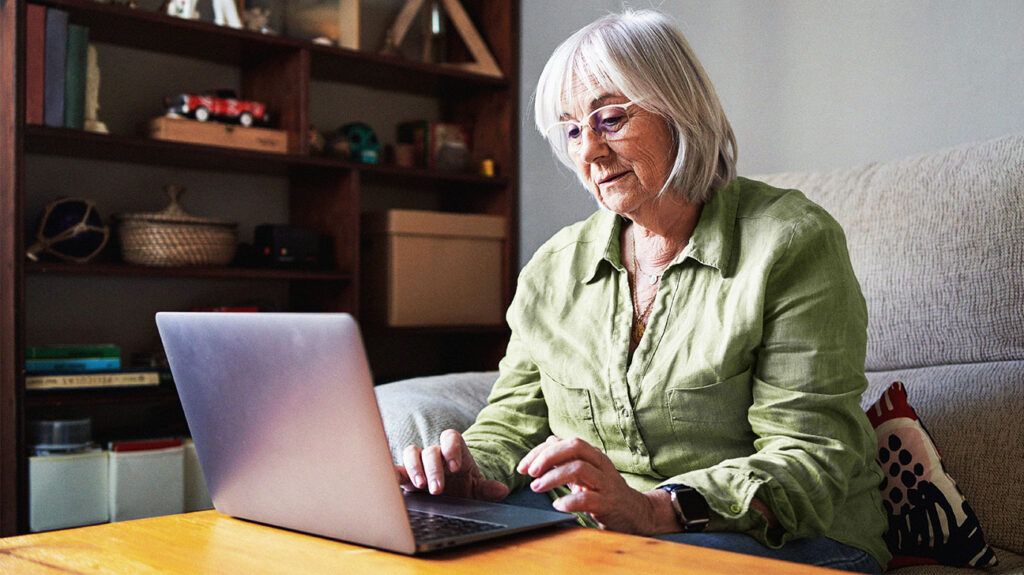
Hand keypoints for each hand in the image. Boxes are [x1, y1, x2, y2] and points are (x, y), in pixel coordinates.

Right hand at [395, 429, 508, 500]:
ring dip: (415, 468)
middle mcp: (435, 453)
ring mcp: (419, 462)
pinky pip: (398, 468)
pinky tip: (391, 480)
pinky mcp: (406, 474)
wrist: (451, 496)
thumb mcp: (477, 488)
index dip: (451, 449)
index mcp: (454, 451)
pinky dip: (393, 471)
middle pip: (431, 450)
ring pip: (412, 453)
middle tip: (438, 489)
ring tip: (420, 486)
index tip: (455, 467)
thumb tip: (502, 490)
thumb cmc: (464, 487)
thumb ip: (488, 488)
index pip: (451, 437)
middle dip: (434, 469)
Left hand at [517, 435, 670, 533]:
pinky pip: (588, 498)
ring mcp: (605, 482)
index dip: (540, 452)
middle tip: (530, 473)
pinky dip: (569, 501)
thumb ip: (568, 458)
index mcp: (592, 454)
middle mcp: (600, 463)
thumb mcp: (587, 471)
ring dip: (553, 477)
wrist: (636, 512)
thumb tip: (549, 442)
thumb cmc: (605, 490)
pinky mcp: (608, 503)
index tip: (522, 467)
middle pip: (574, 447)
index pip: (564, 443)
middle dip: (548, 457)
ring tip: (537, 488)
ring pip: (579, 469)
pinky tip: (558, 505)